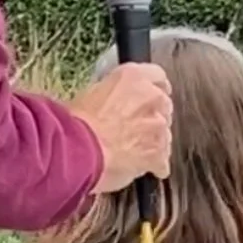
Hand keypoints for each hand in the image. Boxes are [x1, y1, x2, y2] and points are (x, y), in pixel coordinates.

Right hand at [71, 63, 172, 193]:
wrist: (79, 150)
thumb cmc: (78, 122)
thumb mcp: (92, 93)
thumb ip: (116, 92)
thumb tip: (116, 99)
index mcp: (134, 77)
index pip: (157, 76)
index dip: (153, 89)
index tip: (147, 97)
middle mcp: (152, 98)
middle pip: (163, 106)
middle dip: (151, 116)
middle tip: (132, 127)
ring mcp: (159, 127)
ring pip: (165, 134)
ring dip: (152, 140)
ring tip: (129, 149)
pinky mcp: (160, 153)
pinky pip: (162, 161)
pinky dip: (153, 165)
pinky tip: (136, 166)